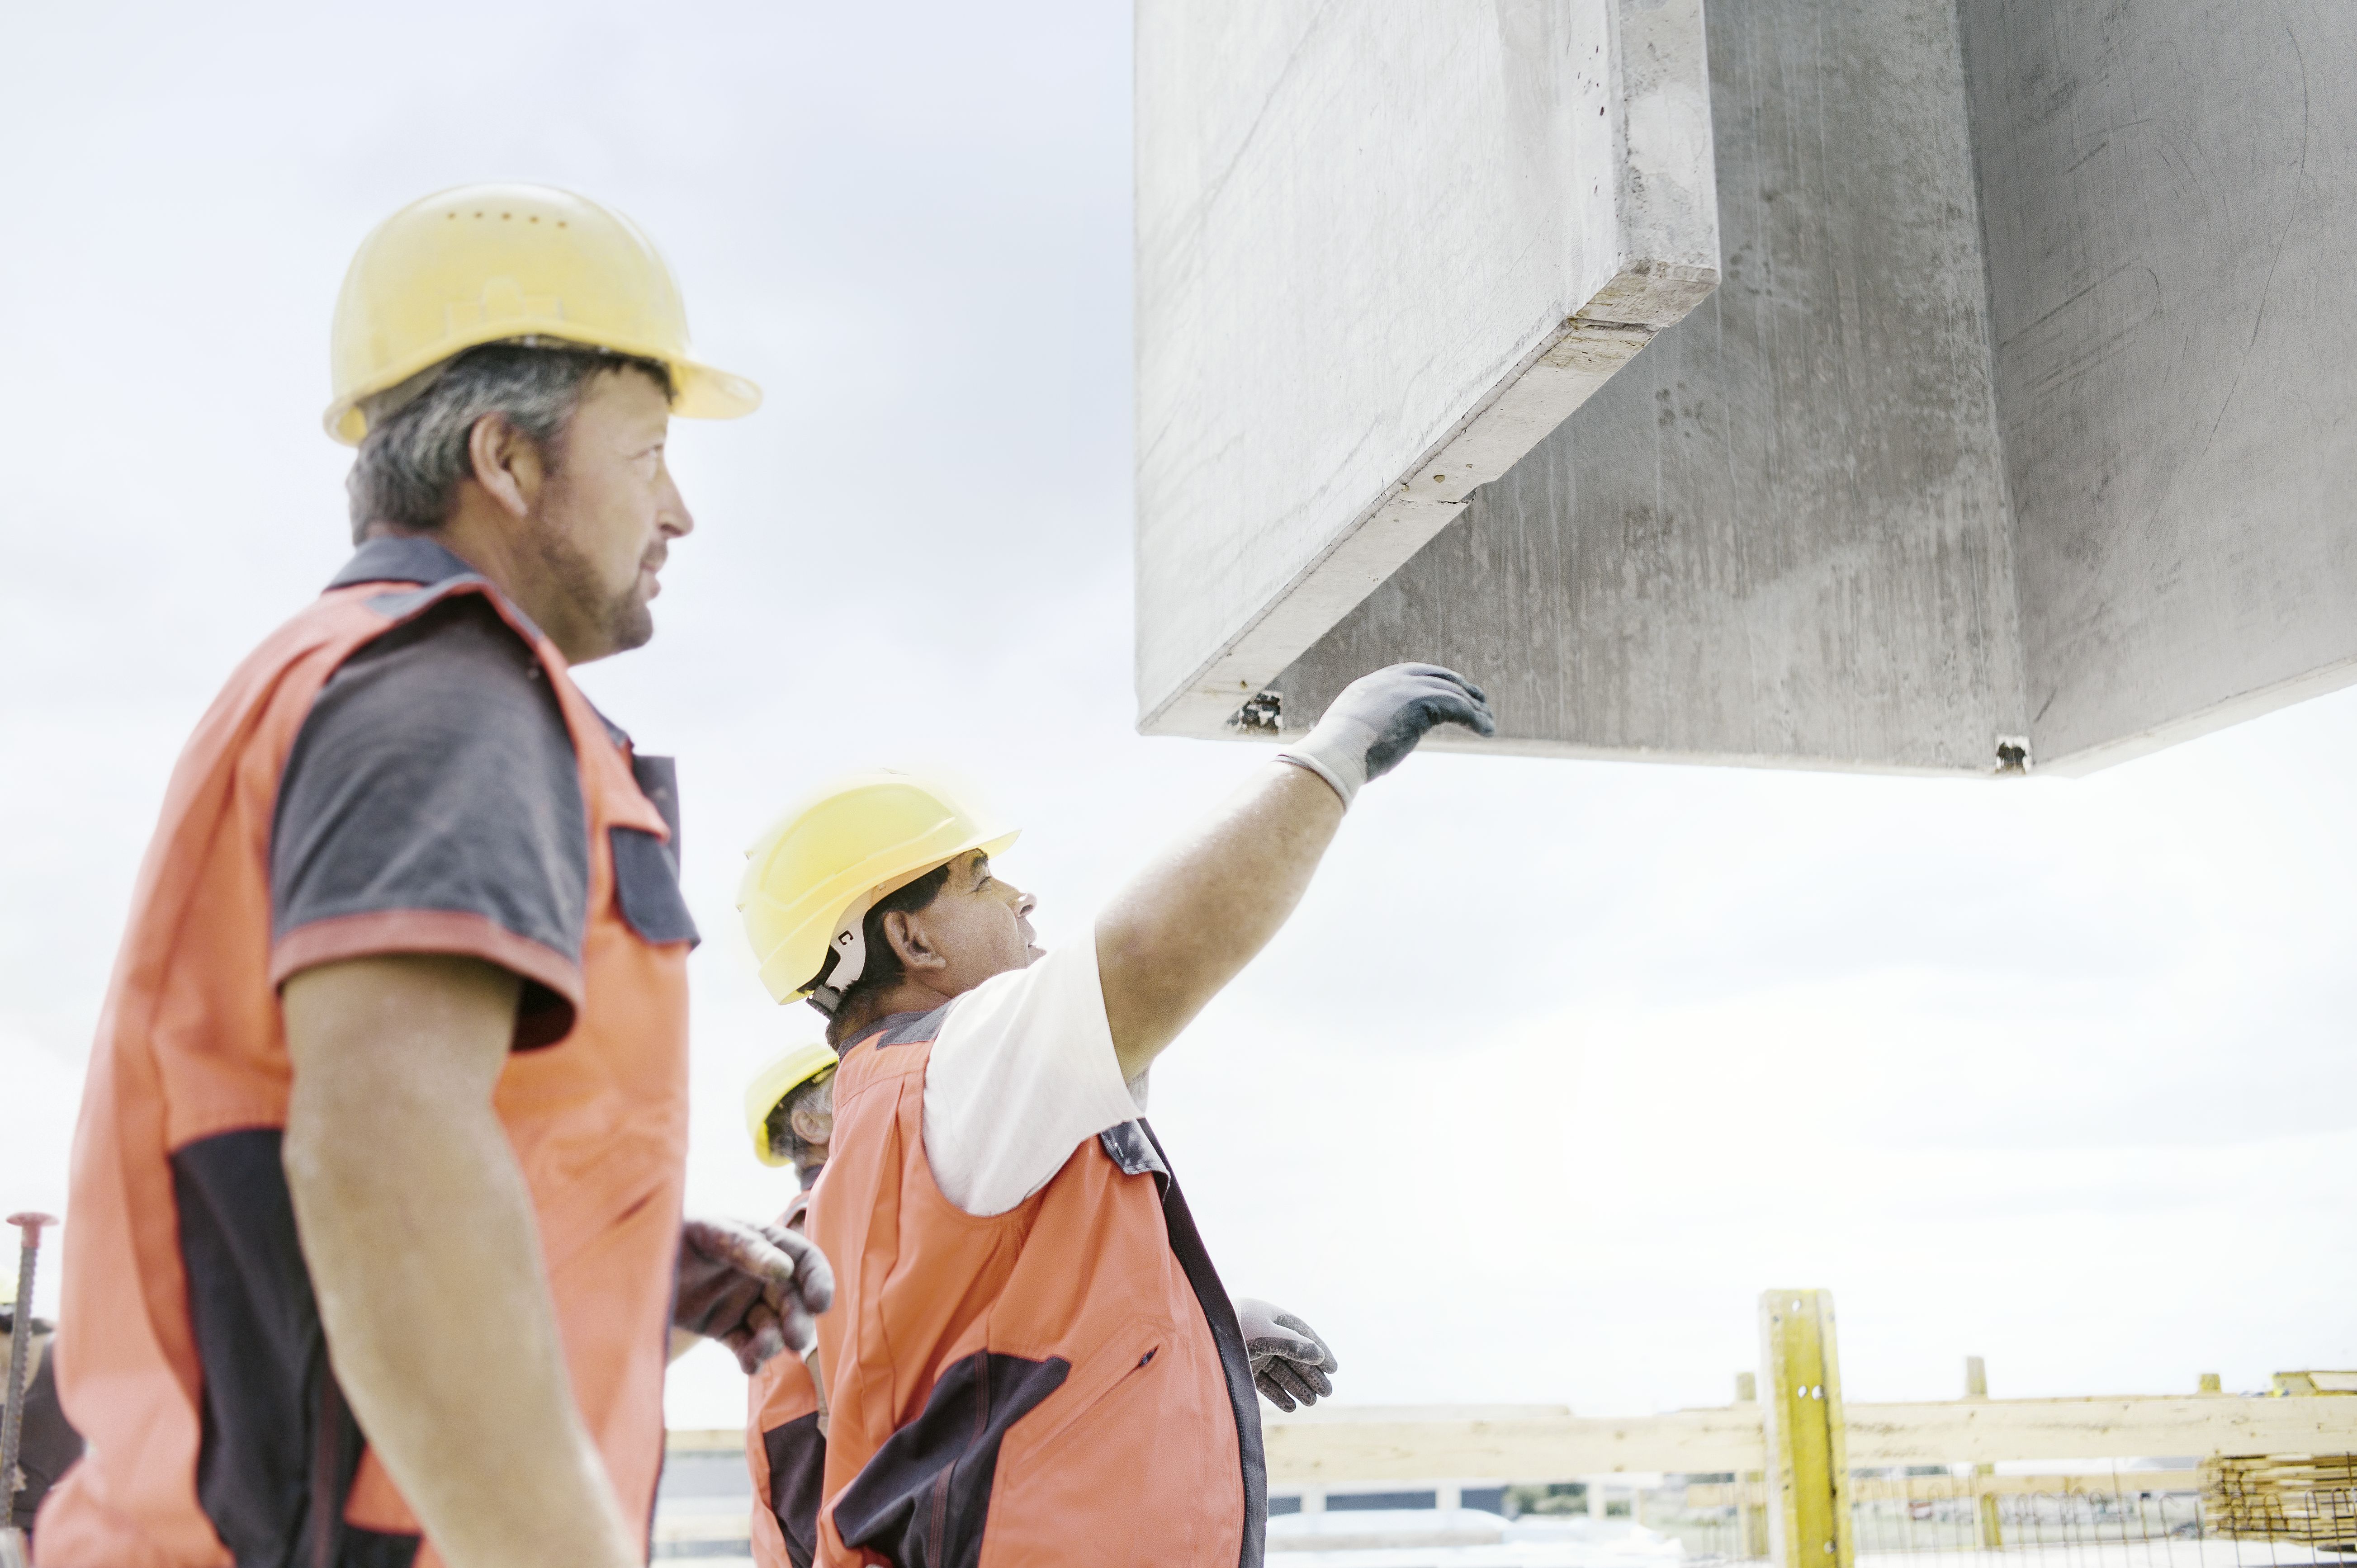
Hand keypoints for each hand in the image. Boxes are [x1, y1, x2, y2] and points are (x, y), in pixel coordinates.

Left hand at [674, 1216, 834, 1373]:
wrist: (634, 1263)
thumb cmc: (676, 1236)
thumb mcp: (712, 1234)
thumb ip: (747, 1248)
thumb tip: (786, 1269)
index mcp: (765, 1243)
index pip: (805, 1260)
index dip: (819, 1280)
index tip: (820, 1304)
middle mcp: (759, 1275)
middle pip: (793, 1300)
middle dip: (797, 1320)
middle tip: (795, 1340)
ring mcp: (742, 1303)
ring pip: (772, 1327)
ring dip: (773, 1342)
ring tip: (759, 1352)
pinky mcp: (724, 1329)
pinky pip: (746, 1346)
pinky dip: (752, 1358)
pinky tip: (749, 1365)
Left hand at [1235, 1298, 1338, 1411]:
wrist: (1199, 1334)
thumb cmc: (1234, 1327)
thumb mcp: (1267, 1335)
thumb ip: (1293, 1345)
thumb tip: (1319, 1355)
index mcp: (1273, 1318)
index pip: (1303, 1335)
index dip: (1319, 1352)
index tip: (1334, 1369)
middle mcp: (1265, 1334)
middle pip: (1294, 1356)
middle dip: (1311, 1374)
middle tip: (1327, 1393)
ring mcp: (1254, 1351)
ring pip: (1281, 1371)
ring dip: (1297, 1386)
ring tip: (1312, 1402)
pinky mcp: (1243, 1367)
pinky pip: (1265, 1383)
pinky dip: (1278, 1394)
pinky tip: (1291, 1407)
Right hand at [1277, 664, 1494, 805]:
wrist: (1335, 754)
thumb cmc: (1336, 759)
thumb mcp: (1348, 740)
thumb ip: (1362, 735)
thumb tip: (1364, 752)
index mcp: (1370, 686)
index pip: (1410, 673)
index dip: (1433, 680)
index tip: (1449, 690)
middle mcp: (1390, 681)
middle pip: (1435, 675)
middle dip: (1459, 687)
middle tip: (1479, 701)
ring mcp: (1406, 689)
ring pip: (1451, 691)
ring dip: (1474, 707)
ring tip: (1488, 723)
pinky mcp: (1423, 702)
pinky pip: (1459, 707)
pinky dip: (1476, 718)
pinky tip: (1486, 730)